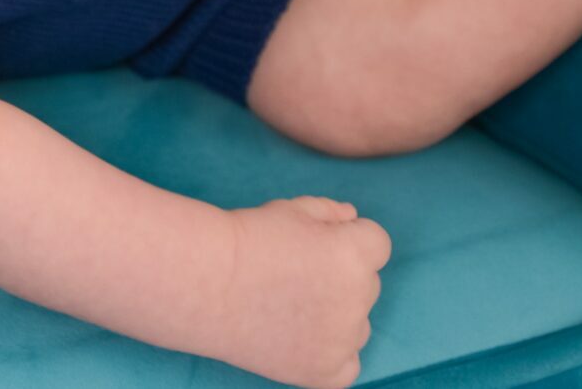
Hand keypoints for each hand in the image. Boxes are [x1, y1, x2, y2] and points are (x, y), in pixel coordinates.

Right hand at [204, 197, 390, 388]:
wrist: (204, 281)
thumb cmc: (245, 239)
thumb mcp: (291, 209)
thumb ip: (331, 211)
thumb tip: (353, 218)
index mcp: (355, 254)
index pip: (377, 243)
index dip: (346, 238)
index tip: (313, 243)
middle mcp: (357, 298)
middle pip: (366, 283)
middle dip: (340, 276)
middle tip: (294, 273)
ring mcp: (343, 339)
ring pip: (357, 324)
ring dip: (337, 315)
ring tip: (289, 305)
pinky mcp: (325, 372)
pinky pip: (348, 364)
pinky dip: (330, 354)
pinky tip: (300, 337)